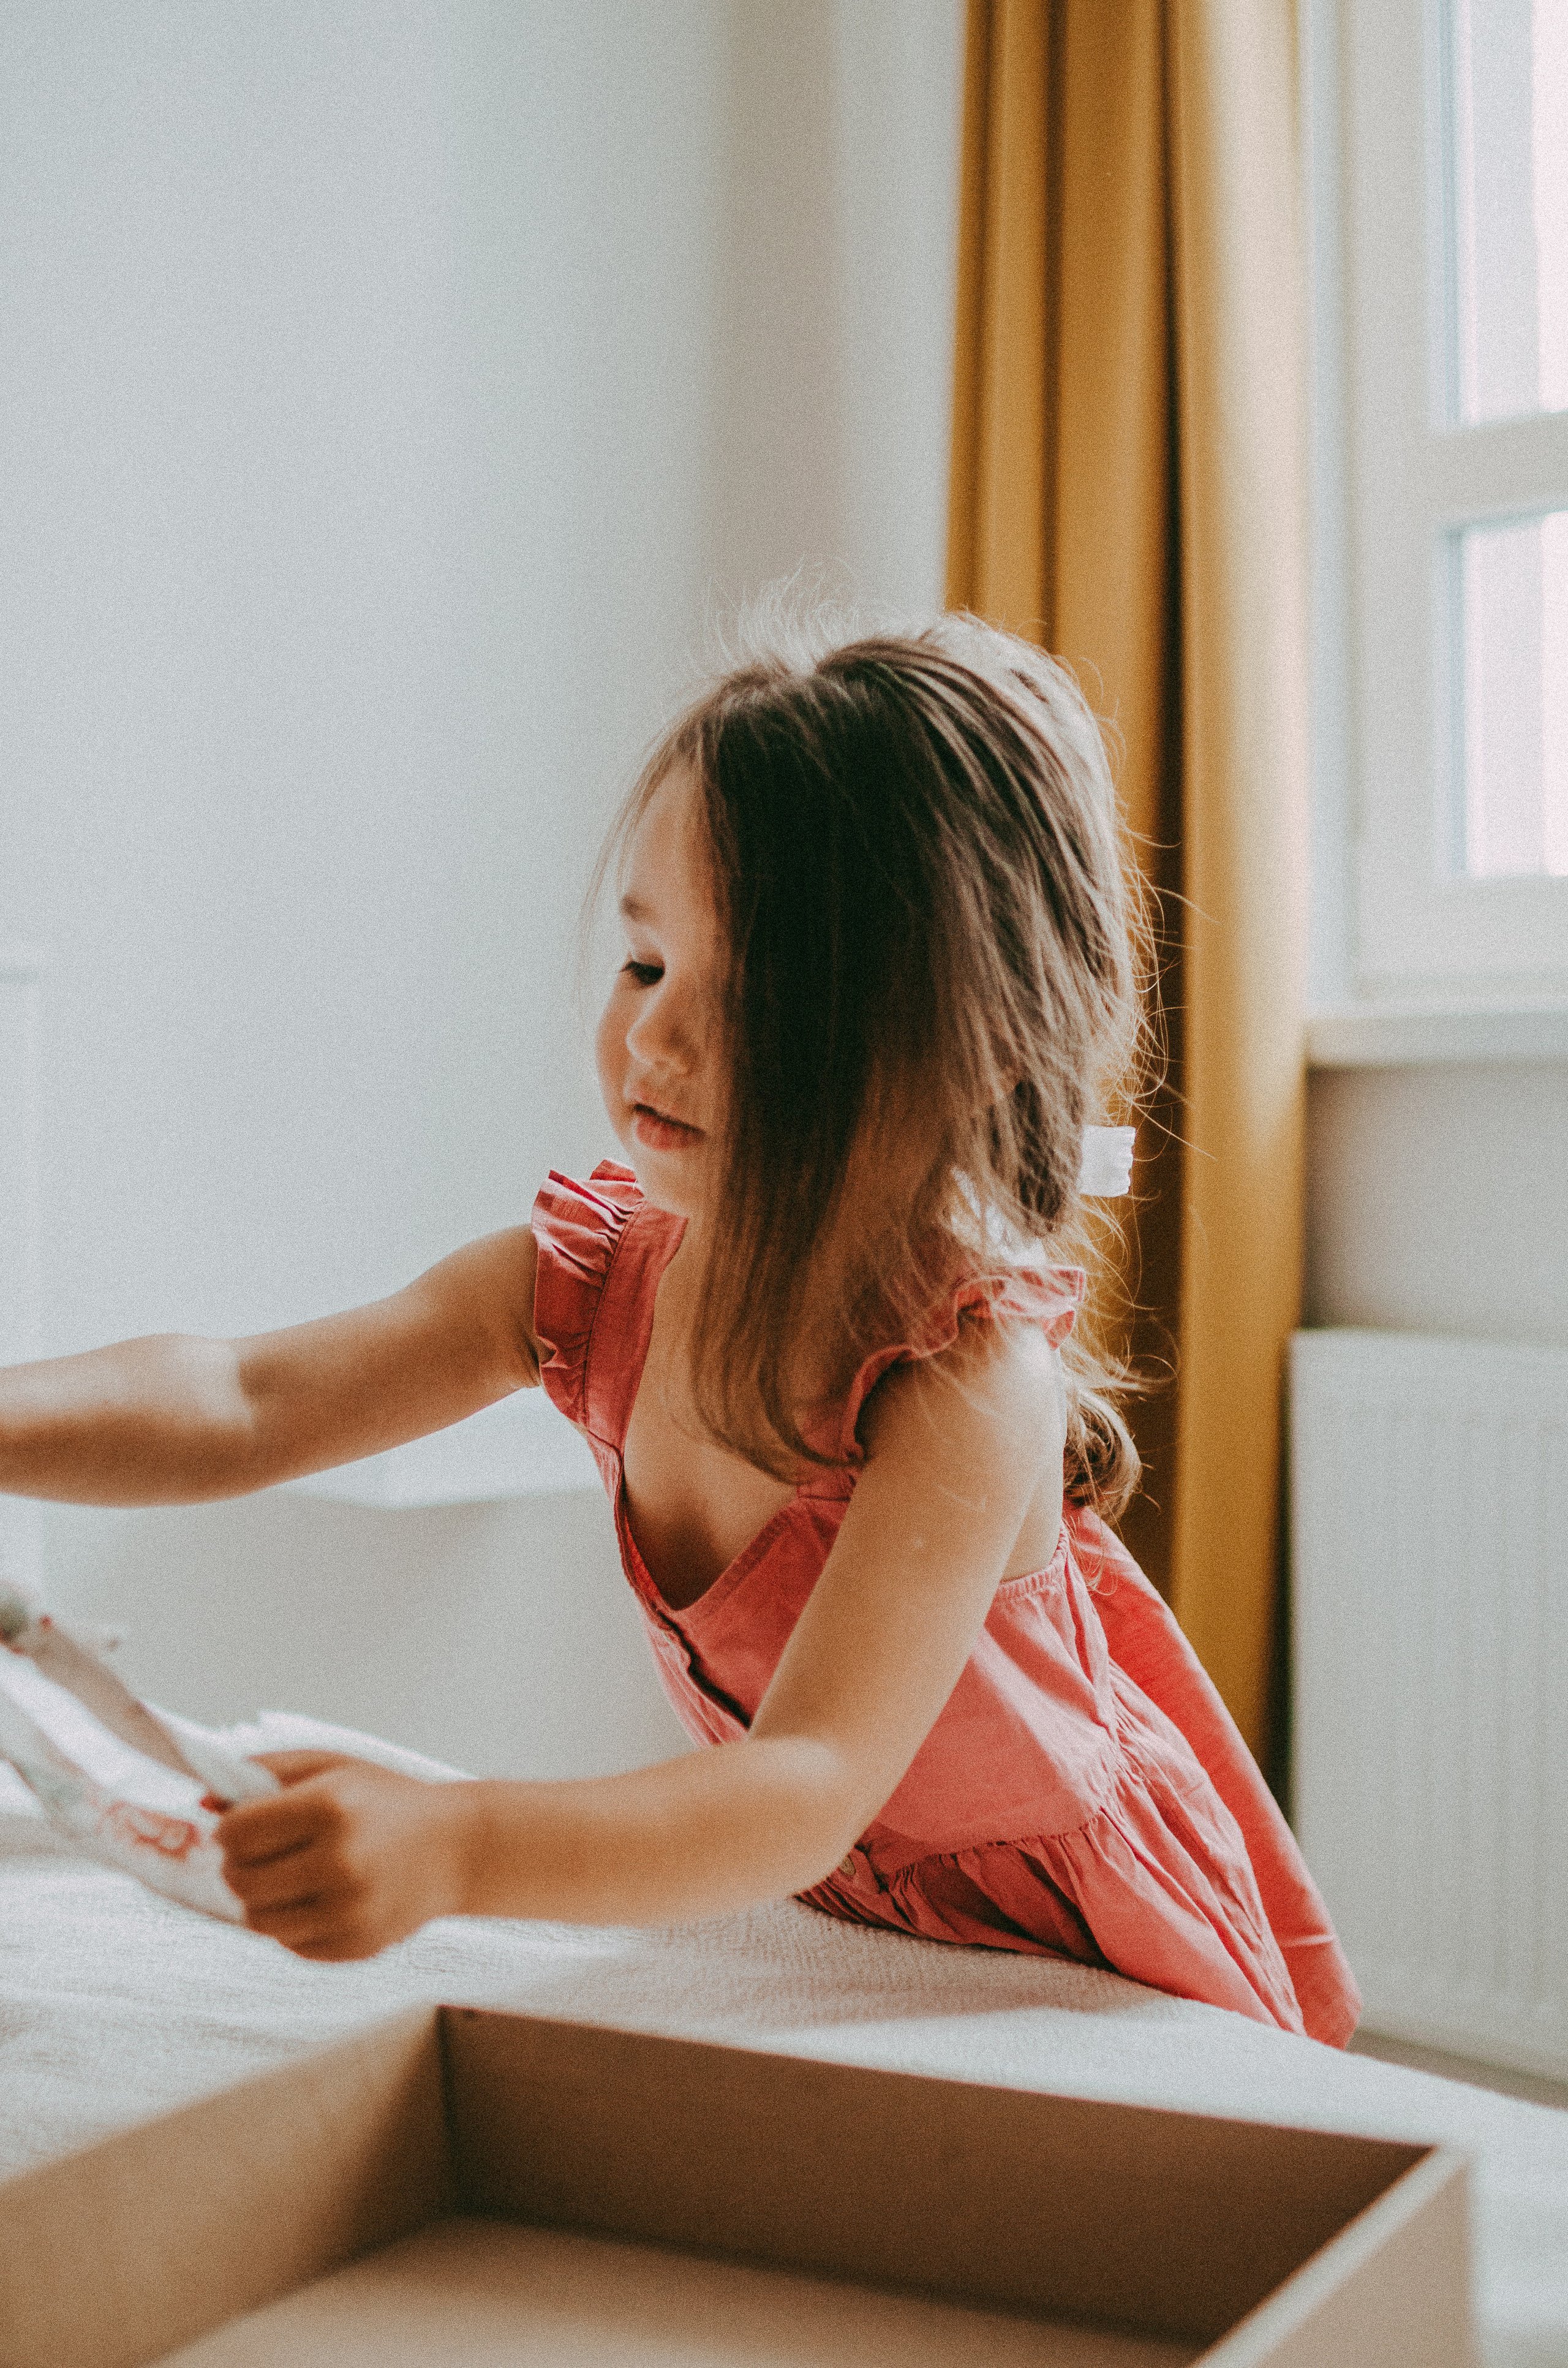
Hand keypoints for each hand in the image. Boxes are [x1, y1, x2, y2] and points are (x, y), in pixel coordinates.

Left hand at [216, 1751, 476, 1960]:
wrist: (458, 1848)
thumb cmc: (388, 1801)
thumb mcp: (333, 1766)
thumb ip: (266, 1771)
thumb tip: (203, 1801)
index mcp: (331, 1808)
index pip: (237, 1833)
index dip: (228, 1831)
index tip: (240, 1828)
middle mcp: (340, 1861)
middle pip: (240, 1880)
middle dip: (239, 1866)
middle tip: (261, 1855)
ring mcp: (350, 1910)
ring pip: (258, 1920)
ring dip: (261, 1899)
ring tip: (289, 1877)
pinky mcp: (356, 1946)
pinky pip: (290, 1944)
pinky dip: (293, 1923)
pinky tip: (319, 1898)